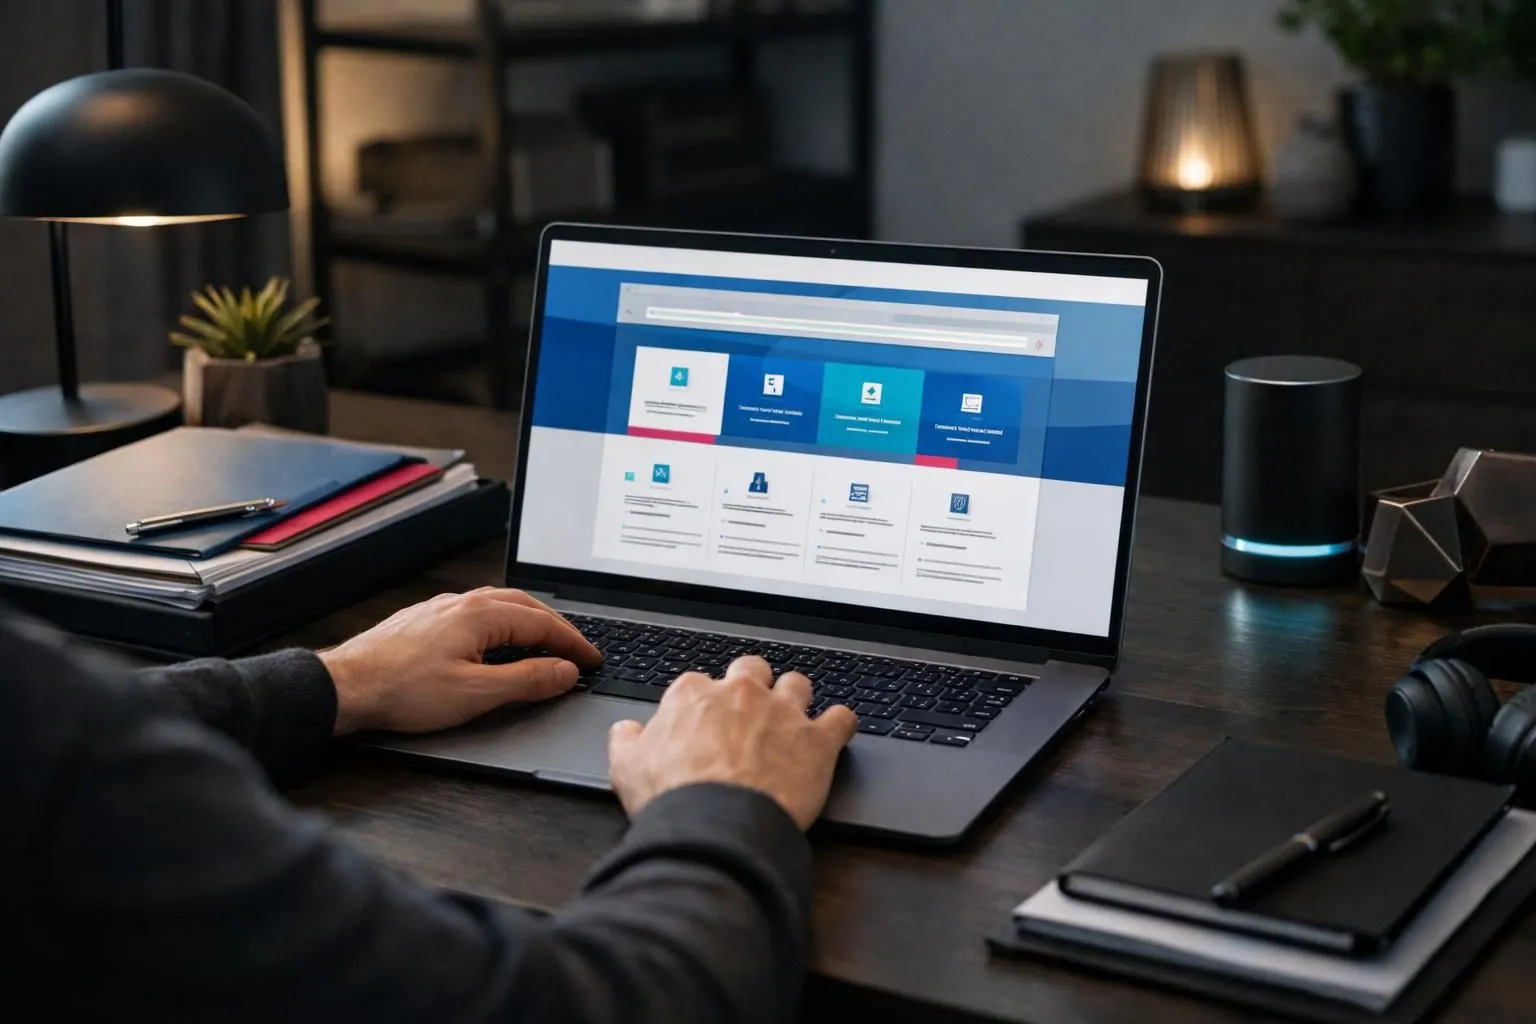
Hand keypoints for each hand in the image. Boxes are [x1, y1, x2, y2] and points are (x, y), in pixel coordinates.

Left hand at [319, 588, 601, 735]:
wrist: (347, 686)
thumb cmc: (403, 690)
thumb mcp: (476, 693)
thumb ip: (527, 680)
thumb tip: (565, 671)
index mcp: (482, 614)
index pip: (544, 624)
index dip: (573, 644)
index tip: (592, 659)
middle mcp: (464, 603)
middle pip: (525, 607)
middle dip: (556, 627)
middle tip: (577, 649)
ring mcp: (442, 608)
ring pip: (500, 606)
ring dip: (530, 622)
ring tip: (546, 642)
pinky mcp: (425, 620)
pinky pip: (477, 612)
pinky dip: (502, 624)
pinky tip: (497, 641)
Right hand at [608, 656, 857, 830]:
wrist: (717, 825)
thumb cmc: (673, 797)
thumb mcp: (627, 768)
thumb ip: (626, 742)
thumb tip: (626, 731)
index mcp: (693, 695)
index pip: (700, 684)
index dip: (704, 705)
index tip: (705, 724)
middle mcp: (741, 694)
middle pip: (751, 669)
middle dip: (753, 685)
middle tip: (750, 711)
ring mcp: (782, 713)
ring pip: (797, 684)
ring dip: (796, 698)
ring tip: (793, 719)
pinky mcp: (817, 740)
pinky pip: (842, 718)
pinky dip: (841, 724)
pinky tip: (837, 733)